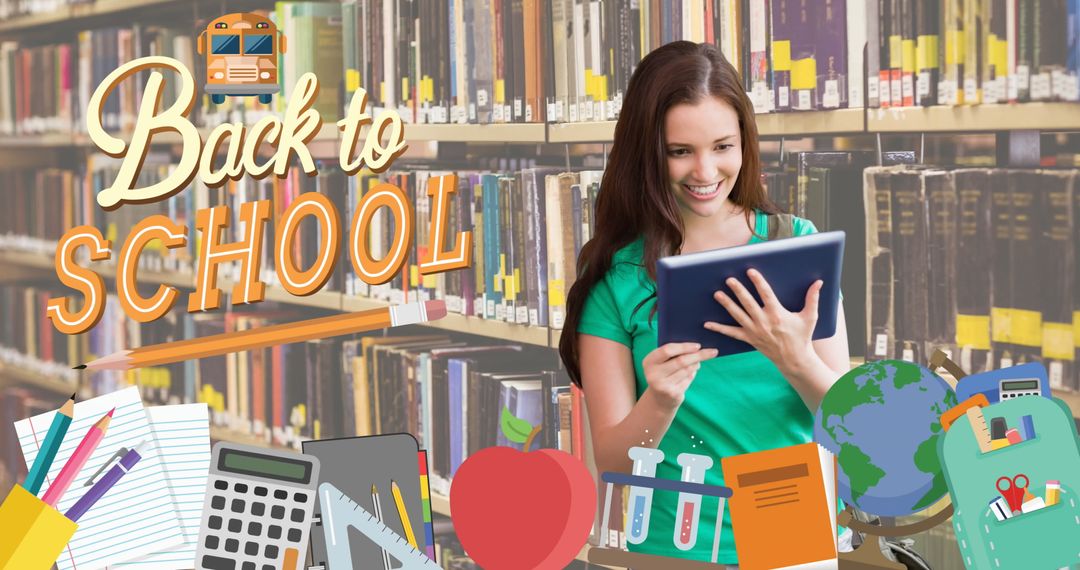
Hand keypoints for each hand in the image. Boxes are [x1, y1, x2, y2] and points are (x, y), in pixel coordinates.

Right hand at [641, 342, 718, 408]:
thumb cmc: (662, 373)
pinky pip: (688, 379)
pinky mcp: (673, 394)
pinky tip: (691, 373)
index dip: (684, 347)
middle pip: (681, 361)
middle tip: (713, 351)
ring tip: (697, 362)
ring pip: (687, 370)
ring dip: (696, 364)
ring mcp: (663, 385)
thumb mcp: (660, 362)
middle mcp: (653, 374)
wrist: (659, 399)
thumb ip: (672, 353)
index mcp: (649, 361)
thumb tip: (696, 346)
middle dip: (698, 355)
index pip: (667, 350)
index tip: (698, 345)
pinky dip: (693, 374)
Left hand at [704, 269, 821, 367]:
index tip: (750, 271)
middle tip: (728, 279)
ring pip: (737, 315)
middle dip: (738, 290)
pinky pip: (731, 333)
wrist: (794, 359)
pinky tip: (707, 324)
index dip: (758, 282)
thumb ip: (812, 298)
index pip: (765, 294)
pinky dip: (719, 328)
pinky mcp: (749, 339)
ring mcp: (754, 330)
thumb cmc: (802, 337)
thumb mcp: (810, 317)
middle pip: (747, 302)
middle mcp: (764, 321)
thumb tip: (819, 282)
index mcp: (777, 314)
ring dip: (726, 304)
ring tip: (717, 294)